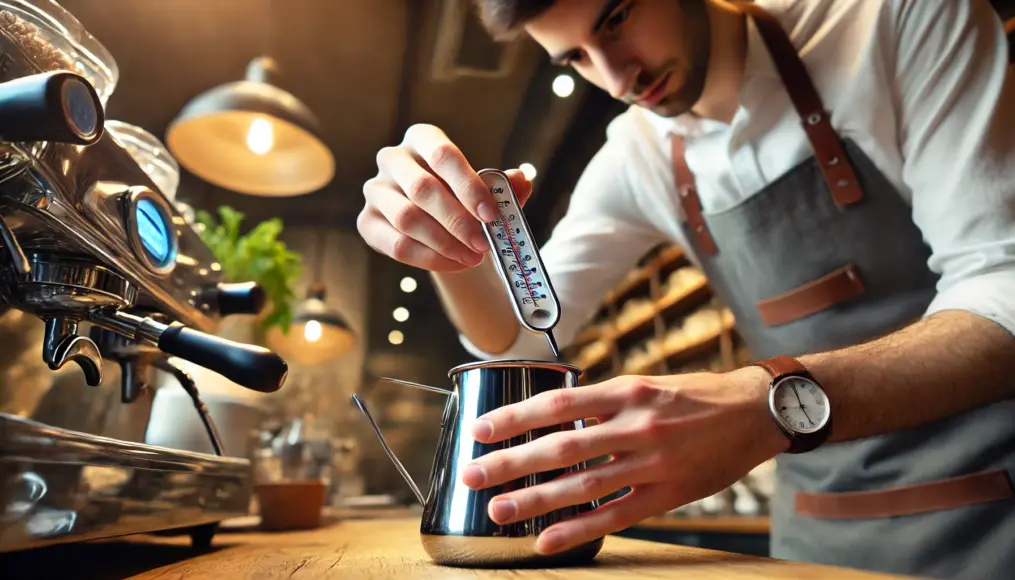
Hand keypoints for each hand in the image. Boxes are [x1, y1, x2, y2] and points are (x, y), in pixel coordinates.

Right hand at [358, 123, 532, 271]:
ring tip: (473, 258)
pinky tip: (455, 264)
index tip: (492, 216)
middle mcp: (392, 158)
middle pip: (423, 189)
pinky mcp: (367, 222)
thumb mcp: (486, 191)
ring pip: (408, 219)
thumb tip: (521, 179)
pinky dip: (430, 259)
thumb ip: (504, 186)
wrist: (440, 225)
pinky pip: (396, 244)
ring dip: (445, 243)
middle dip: (458, 221)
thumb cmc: (464, 200)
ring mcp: (375, 190)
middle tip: (484, 245)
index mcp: (422, 138)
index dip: (469, 187)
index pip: (444, 157)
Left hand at [461, 367, 786, 554]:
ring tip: (498, 509)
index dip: (515, 418)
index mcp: (627, 391)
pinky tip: (546, 541)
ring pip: (583, 485)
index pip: (559, 403)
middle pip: (561, 446)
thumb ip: (604, 403)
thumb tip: (555, 417)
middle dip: (511, 461)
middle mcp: (637, 425)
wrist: (755, 413)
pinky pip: (616, 516)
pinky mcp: (668, 494)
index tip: (481, 429)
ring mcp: (653, 462)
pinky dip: (578, 530)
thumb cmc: (696, 396)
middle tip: (471, 473)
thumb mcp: (647, 384)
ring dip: (535, 499)